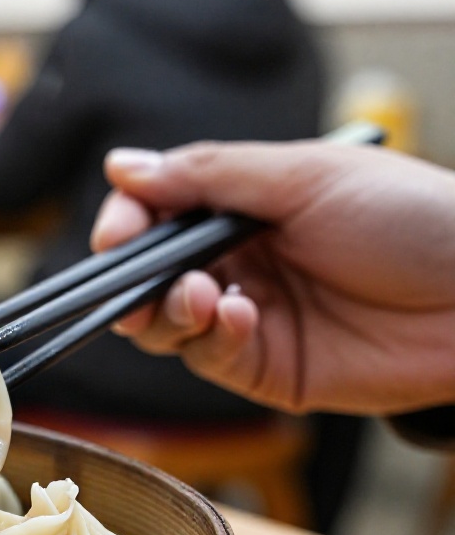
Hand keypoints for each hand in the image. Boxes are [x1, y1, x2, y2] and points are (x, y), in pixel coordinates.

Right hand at [92, 141, 454, 414]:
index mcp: (244, 206)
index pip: (155, 212)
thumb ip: (208, 174)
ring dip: (167, 309)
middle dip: (133, 278)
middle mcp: (240, 261)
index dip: (125, 222)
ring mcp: (251, 317)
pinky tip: (243, 316)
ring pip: (165, 323)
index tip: (118, 232)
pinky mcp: (269, 369)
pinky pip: (208, 359)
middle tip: (151, 280)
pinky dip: (212, 338)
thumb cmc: (415, 219)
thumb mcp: (306, 177)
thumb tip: (121, 165)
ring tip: (201, 297)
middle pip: (147, 274)